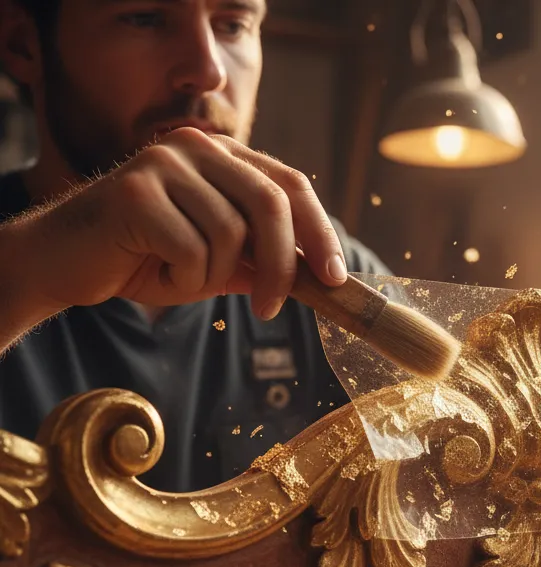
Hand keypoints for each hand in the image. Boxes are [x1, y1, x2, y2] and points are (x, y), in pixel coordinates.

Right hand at [15, 128, 344, 323]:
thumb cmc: (147, 259)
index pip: (290, 184)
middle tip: (271, 309)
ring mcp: (164, 163)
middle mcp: (196, 147)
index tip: (335, 278)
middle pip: (271, 204)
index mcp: (223, 156)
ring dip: (213, 277)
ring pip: (230, 235)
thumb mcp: (218, 263)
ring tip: (178, 276)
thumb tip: (320, 278)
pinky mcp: (136, 192)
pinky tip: (153, 271)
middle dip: (281, 266)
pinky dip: (182, 279)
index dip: (319, 232)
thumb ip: (262, 261)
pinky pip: (192, 251)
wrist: (68, 262)